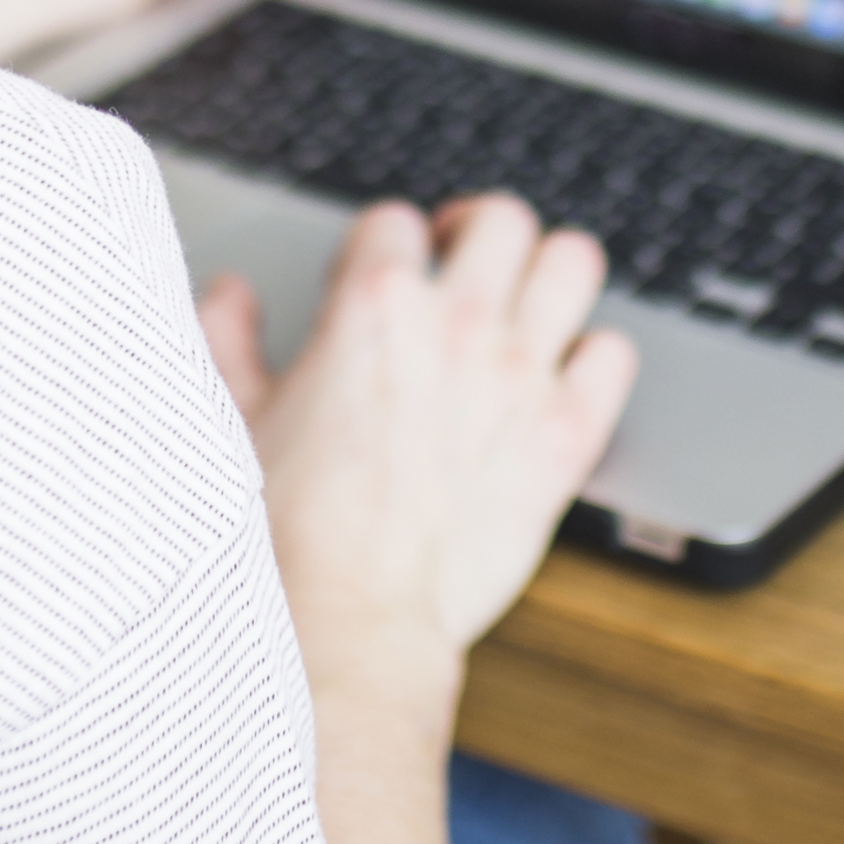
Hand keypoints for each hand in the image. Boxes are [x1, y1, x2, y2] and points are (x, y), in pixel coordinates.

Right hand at [201, 197, 636, 843]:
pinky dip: (595, 359)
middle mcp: (460, 326)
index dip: (384, 245)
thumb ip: (228, 340)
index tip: (378, 279)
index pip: (396, 221)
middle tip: (464, 265)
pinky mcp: (565, 439)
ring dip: (551, 275)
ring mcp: (522, 378)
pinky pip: (615, 359)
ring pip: (574, 264)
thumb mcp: (230, 418)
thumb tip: (229, 298)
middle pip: (502, 222)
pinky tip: (565, 378)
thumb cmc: (283, 534)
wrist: (348, 623)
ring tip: (528, 302)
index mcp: (375, 305)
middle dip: (479, 235)